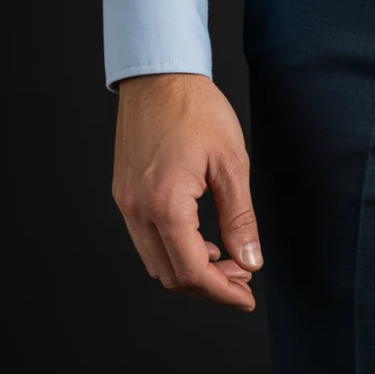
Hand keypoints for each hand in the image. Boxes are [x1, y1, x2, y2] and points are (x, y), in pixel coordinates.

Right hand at [112, 73, 261, 310]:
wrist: (160, 77)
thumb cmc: (198, 111)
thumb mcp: (232, 164)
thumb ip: (240, 218)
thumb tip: (250, 261)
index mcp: (165, 204)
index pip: (192, 271)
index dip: (223, 291)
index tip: (247, 297)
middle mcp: (137, 209)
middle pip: (171, 274)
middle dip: (209, 285)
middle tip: (244, 277)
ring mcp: (126, 203)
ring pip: (156, 261)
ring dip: (191, 269)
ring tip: (228, 259)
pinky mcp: (125, 194)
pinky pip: (147, 239)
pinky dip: (176, 249)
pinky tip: (203, 240)